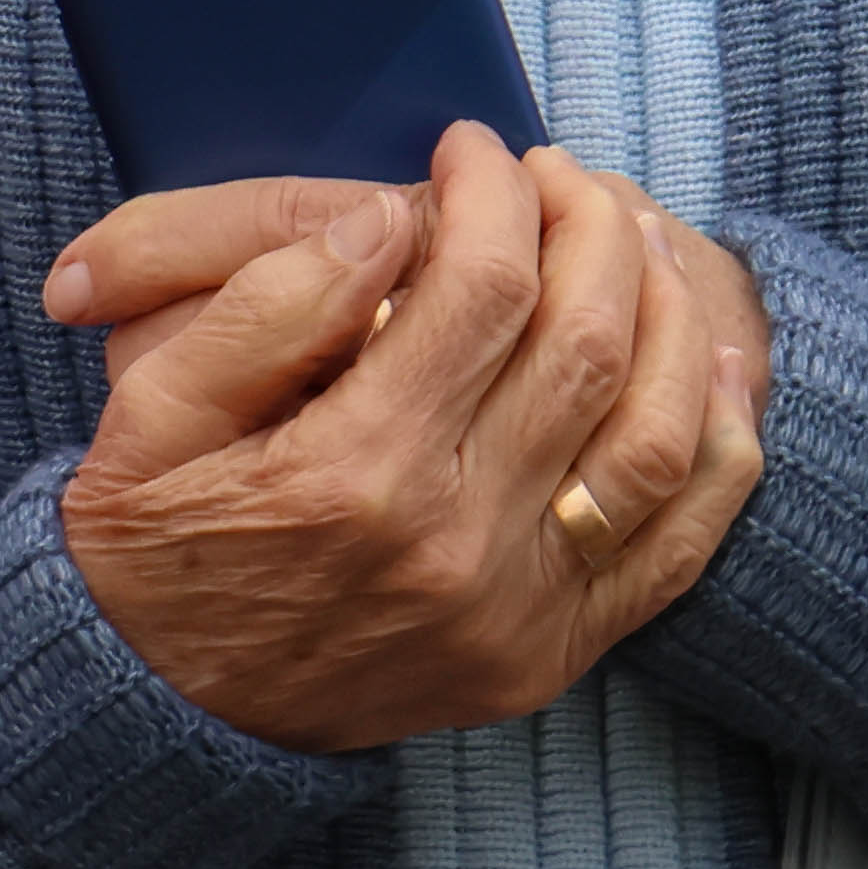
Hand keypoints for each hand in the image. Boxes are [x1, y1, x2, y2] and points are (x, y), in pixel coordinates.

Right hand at [53, 121, 767, 750]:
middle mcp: (456, 544)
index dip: (494, 188)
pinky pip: (678, 545)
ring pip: (661, 434)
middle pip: (589, 341)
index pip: (484, 285)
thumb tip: (388, 219)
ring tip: (631, 241)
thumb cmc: (150, 546)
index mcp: (355, 471)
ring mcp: (517, 611)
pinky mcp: (549, 654)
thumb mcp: (152, 411)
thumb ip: (264, 307)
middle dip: (591, 224)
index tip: (471, 149)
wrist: (159, 720)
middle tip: (556, 175)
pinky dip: (717, 447)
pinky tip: (707, 366)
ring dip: (669, 314)